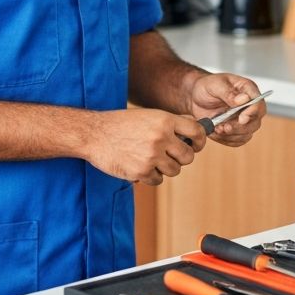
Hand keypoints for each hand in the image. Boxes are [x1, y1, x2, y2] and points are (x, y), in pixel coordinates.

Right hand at [85, 108, 205, 185]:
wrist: (94, 133)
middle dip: (181, 157)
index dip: (200, 140)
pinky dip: (152, 176)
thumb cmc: (120, 123)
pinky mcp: (141, 172)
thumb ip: (170, 121)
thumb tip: (195, 127)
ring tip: (152, 159)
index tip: (196, 144)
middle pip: (188, 156)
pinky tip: (140, 165)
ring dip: (166, 167)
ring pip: (175, 170)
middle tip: (171, 154)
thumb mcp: (148, 115)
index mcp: (164, 120)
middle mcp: (161, 137)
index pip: (196, 131)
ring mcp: (152, 156)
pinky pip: (158, 179)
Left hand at [188, 74, 265, 147]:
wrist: (195, 97)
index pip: (258, 103)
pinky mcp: (236, 130)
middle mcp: (249, 105)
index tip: (242, 118)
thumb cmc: (207, 86)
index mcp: (247, 90)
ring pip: (247, 134)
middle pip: (255, 122)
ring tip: (217, 128)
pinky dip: (226, 139)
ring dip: (232, 135)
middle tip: (225, 127)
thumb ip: (228, 92)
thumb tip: (244, 99)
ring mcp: (243, 119)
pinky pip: (237, 141)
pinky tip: (216, 131)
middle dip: (240, 128)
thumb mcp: (215, 85)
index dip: (253, 113)